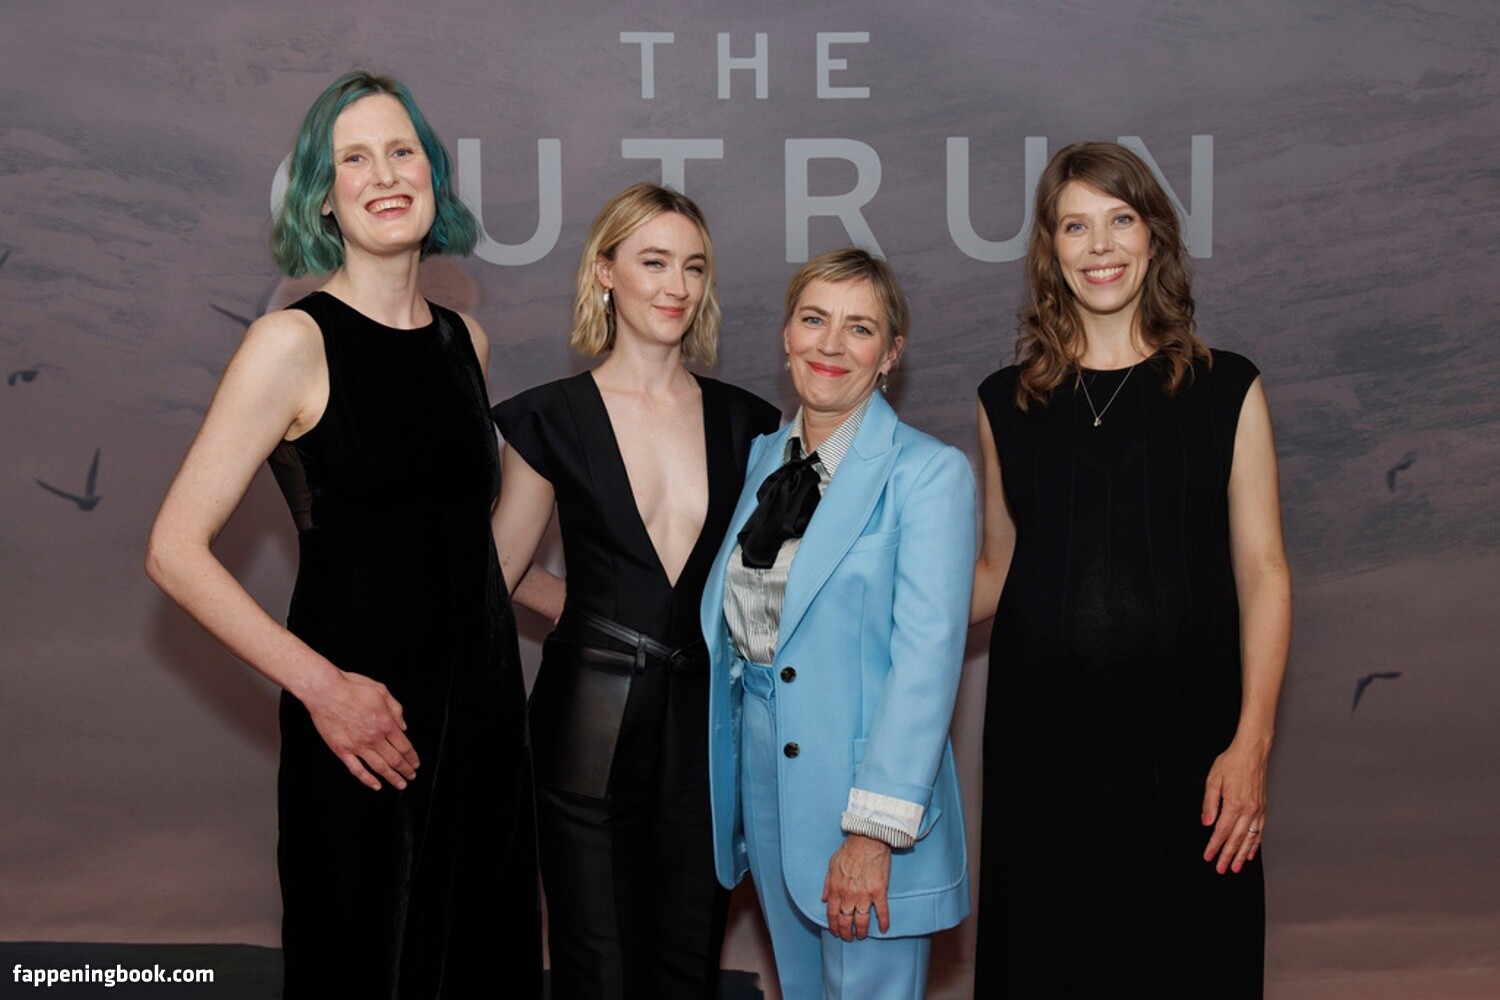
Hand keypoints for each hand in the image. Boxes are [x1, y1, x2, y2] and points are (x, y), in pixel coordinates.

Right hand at [303, 669, 419, 790]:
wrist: (325, 691)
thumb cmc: (352, 687)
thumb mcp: (382, 691)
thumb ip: (396, 709)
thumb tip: (403, 726)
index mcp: (386, 723)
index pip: (404, 746)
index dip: (412, 757)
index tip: (416, 763)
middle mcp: (374, 737)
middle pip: (395, 759)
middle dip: (406, 770)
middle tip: (411, 776)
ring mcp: (357, 746)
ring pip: (379, 767)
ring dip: (392, 778)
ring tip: (400, 784)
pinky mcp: (341, 750)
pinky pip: (356, 770)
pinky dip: (367, 780)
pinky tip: (376, 785)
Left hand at [821, 834, 891, 940]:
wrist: (868, 839)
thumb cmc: (849, 849)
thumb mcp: (831, 865)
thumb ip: (826, 884)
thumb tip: (823, 899)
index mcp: (835, 889)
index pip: (832, 914)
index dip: (834, 926)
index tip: (836, 932)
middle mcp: (848, 895)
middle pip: (846, 921)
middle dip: (846, 932)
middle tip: (849, 938)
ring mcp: (864, 895)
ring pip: (862, 921)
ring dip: (861, 931)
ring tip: (862, 936)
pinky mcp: (879, 892)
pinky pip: (882, 912)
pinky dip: (883, 922)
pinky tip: (883, 929)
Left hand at [1201, 737, 1268, 873]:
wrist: (1252, 752)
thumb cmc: (1232, 763)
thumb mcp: (1213, 780)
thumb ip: (1209, 803)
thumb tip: (1206, 823)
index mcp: (1234, 804)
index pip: (1222, 831)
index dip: (1214, 846)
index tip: (1208, 857)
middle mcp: (1248, 810)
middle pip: (1237, 839)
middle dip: (1227, 856)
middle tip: (1221, 869)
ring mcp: (1258, 810)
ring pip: (1250, 838)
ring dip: (1242, 855)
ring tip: (1236, 867)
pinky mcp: (1262, 807)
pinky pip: (1260, 830)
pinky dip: (1255, 844)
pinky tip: (1251, 852)